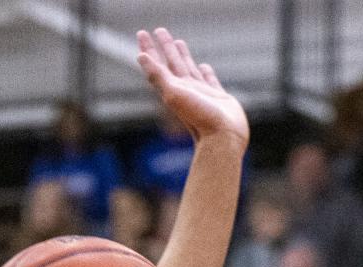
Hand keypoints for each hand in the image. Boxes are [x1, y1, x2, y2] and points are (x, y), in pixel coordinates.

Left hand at [137, 29, 248, 149]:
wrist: (222, 138)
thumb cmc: (198, 118)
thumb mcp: (173, 94)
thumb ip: (158, 76)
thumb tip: (140, 56)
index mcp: (172, 90)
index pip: (157, 65)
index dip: (149, 49)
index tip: (142, 34)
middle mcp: (185, 91)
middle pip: (172, 63)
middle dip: (165, 47)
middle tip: (159, 30)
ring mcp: (201, 94)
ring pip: (189, 69)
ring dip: (182, 56)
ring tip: (178, 42)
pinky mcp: (218, 98)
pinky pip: (210, 81)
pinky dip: (206, 73)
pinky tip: (204, 66)